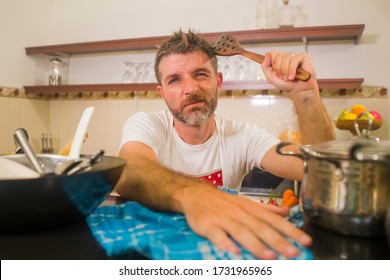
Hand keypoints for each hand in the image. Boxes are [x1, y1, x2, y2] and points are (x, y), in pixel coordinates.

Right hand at [180, 186, 311, 258]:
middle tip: (293, 252)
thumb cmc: (223, 202)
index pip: (274, 220)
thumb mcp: (246, 202)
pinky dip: (226, 243)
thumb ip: (266, 209)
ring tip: (269, 256)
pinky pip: (218, 235)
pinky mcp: (208, 225)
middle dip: (278, 241)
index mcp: (251, 209)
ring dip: (256, 245)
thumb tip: (287, 212)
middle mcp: (240, 214)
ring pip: (242, 232)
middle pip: (261, 228)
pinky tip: (234, 252)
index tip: (306, 241)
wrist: (196, 195)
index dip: (290, 230)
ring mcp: (223, 219)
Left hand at [261, 50, 317, 94]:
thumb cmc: (287, 85)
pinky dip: (292, 70)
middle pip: (278, 55)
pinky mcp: (303, 57)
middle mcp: (287, 57)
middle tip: (283, 77)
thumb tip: (267, 54)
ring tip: (289, 78)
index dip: (273, 63)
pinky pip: (294, 59)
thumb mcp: (271, 78)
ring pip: (286, 57)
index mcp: (279, 61)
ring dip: (286, 71)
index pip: (273, 53)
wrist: (299, 91)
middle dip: (279, 69)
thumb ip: (265, 66)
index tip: (276, 71)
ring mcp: (295, 56)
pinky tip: (293, 76)